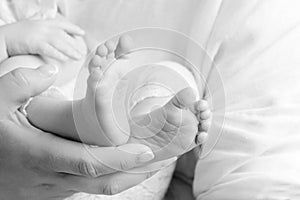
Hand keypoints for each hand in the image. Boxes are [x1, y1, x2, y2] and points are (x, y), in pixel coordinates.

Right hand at [0, 65, 159, 198]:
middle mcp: (51, 178)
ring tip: (148, 163)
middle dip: (135, 173)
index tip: (146, 152)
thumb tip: (49, 70)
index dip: (120, 159)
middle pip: (102, 182)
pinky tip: (120, 165)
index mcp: (40, 154)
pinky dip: (108, 178)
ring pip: (97, 190)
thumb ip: (20, 84)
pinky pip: (87, 189)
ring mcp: (54, 190)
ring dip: (125, 178)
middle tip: (160, 159)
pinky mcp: (55, 193)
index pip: (88, 161)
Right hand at [3, 19, 85, 60]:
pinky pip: (49, 49)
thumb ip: (41, 29)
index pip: (61, 24)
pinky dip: (57, 54)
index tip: (82, 33)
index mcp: (42, 22)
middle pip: (62, 35)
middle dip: (74, 44)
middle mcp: (41, 26)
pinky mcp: (33, 42)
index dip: (72, 28)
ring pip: (59, 42)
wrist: (1, 38)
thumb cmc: (15, 35)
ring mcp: (38, 34)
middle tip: (82, 52)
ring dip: (70, 50)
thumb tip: (51, 31)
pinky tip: (65, 60)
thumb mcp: (30, 28)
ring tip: (78, 57)